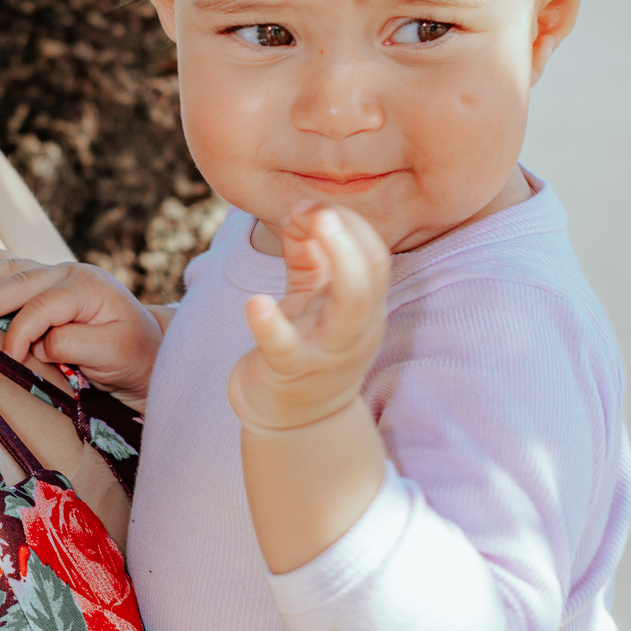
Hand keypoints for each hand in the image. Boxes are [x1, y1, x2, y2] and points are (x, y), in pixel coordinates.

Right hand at [0, 243, 165, 404]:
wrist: (150, 350)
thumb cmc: (134, 354)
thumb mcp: (112, 353)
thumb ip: (73, 344)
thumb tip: (39, 343)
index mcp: (87, 287)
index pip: (42, 307)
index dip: (22, 332)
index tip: (12, 358)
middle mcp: (70, 273)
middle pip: (20, 280)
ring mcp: (60, 274)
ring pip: (13, 268)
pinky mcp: (52, 283)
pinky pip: (17, 266)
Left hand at [228, 201, 390, 433]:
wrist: (291, 422)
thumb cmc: (304, 346)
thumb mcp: (311, 298)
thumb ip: (308, 254)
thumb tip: (302, 211)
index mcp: (362, 306)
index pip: (374, 255)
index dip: (348, 225)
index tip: (311, 208)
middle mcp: (354, 327)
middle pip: (372, 276)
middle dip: (350, 237)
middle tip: (322, 210)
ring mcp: (326, 351)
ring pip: (350, 308)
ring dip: (337, 261)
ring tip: (306, 224)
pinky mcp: (290, 372)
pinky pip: (286, 347)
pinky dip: (271, 324)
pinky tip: (256, 303)